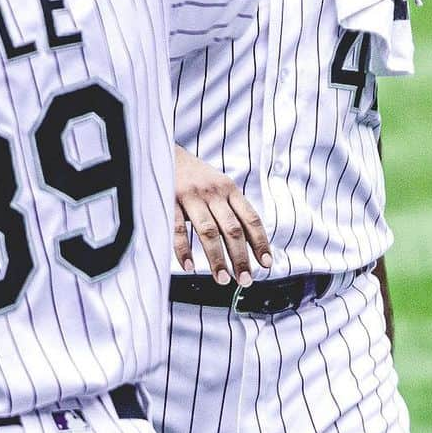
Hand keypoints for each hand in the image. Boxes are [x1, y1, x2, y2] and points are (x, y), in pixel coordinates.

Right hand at [173, 145, 271, 285]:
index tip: (266, 263)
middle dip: (241, 257)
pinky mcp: (169, 201)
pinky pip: (177, 228)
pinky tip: (189, 267)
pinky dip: (183, 250)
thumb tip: (249, 242)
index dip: (260, 242)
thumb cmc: (195, 176)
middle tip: (245, 279)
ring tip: (222, 279)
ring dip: (217, 258)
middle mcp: (214, 192)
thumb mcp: (218, 185)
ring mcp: (191, 197)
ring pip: (208, 231)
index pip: (251, 218)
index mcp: (229, 189)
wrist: (164, 153)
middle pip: (232, 229)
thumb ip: (231, 209)